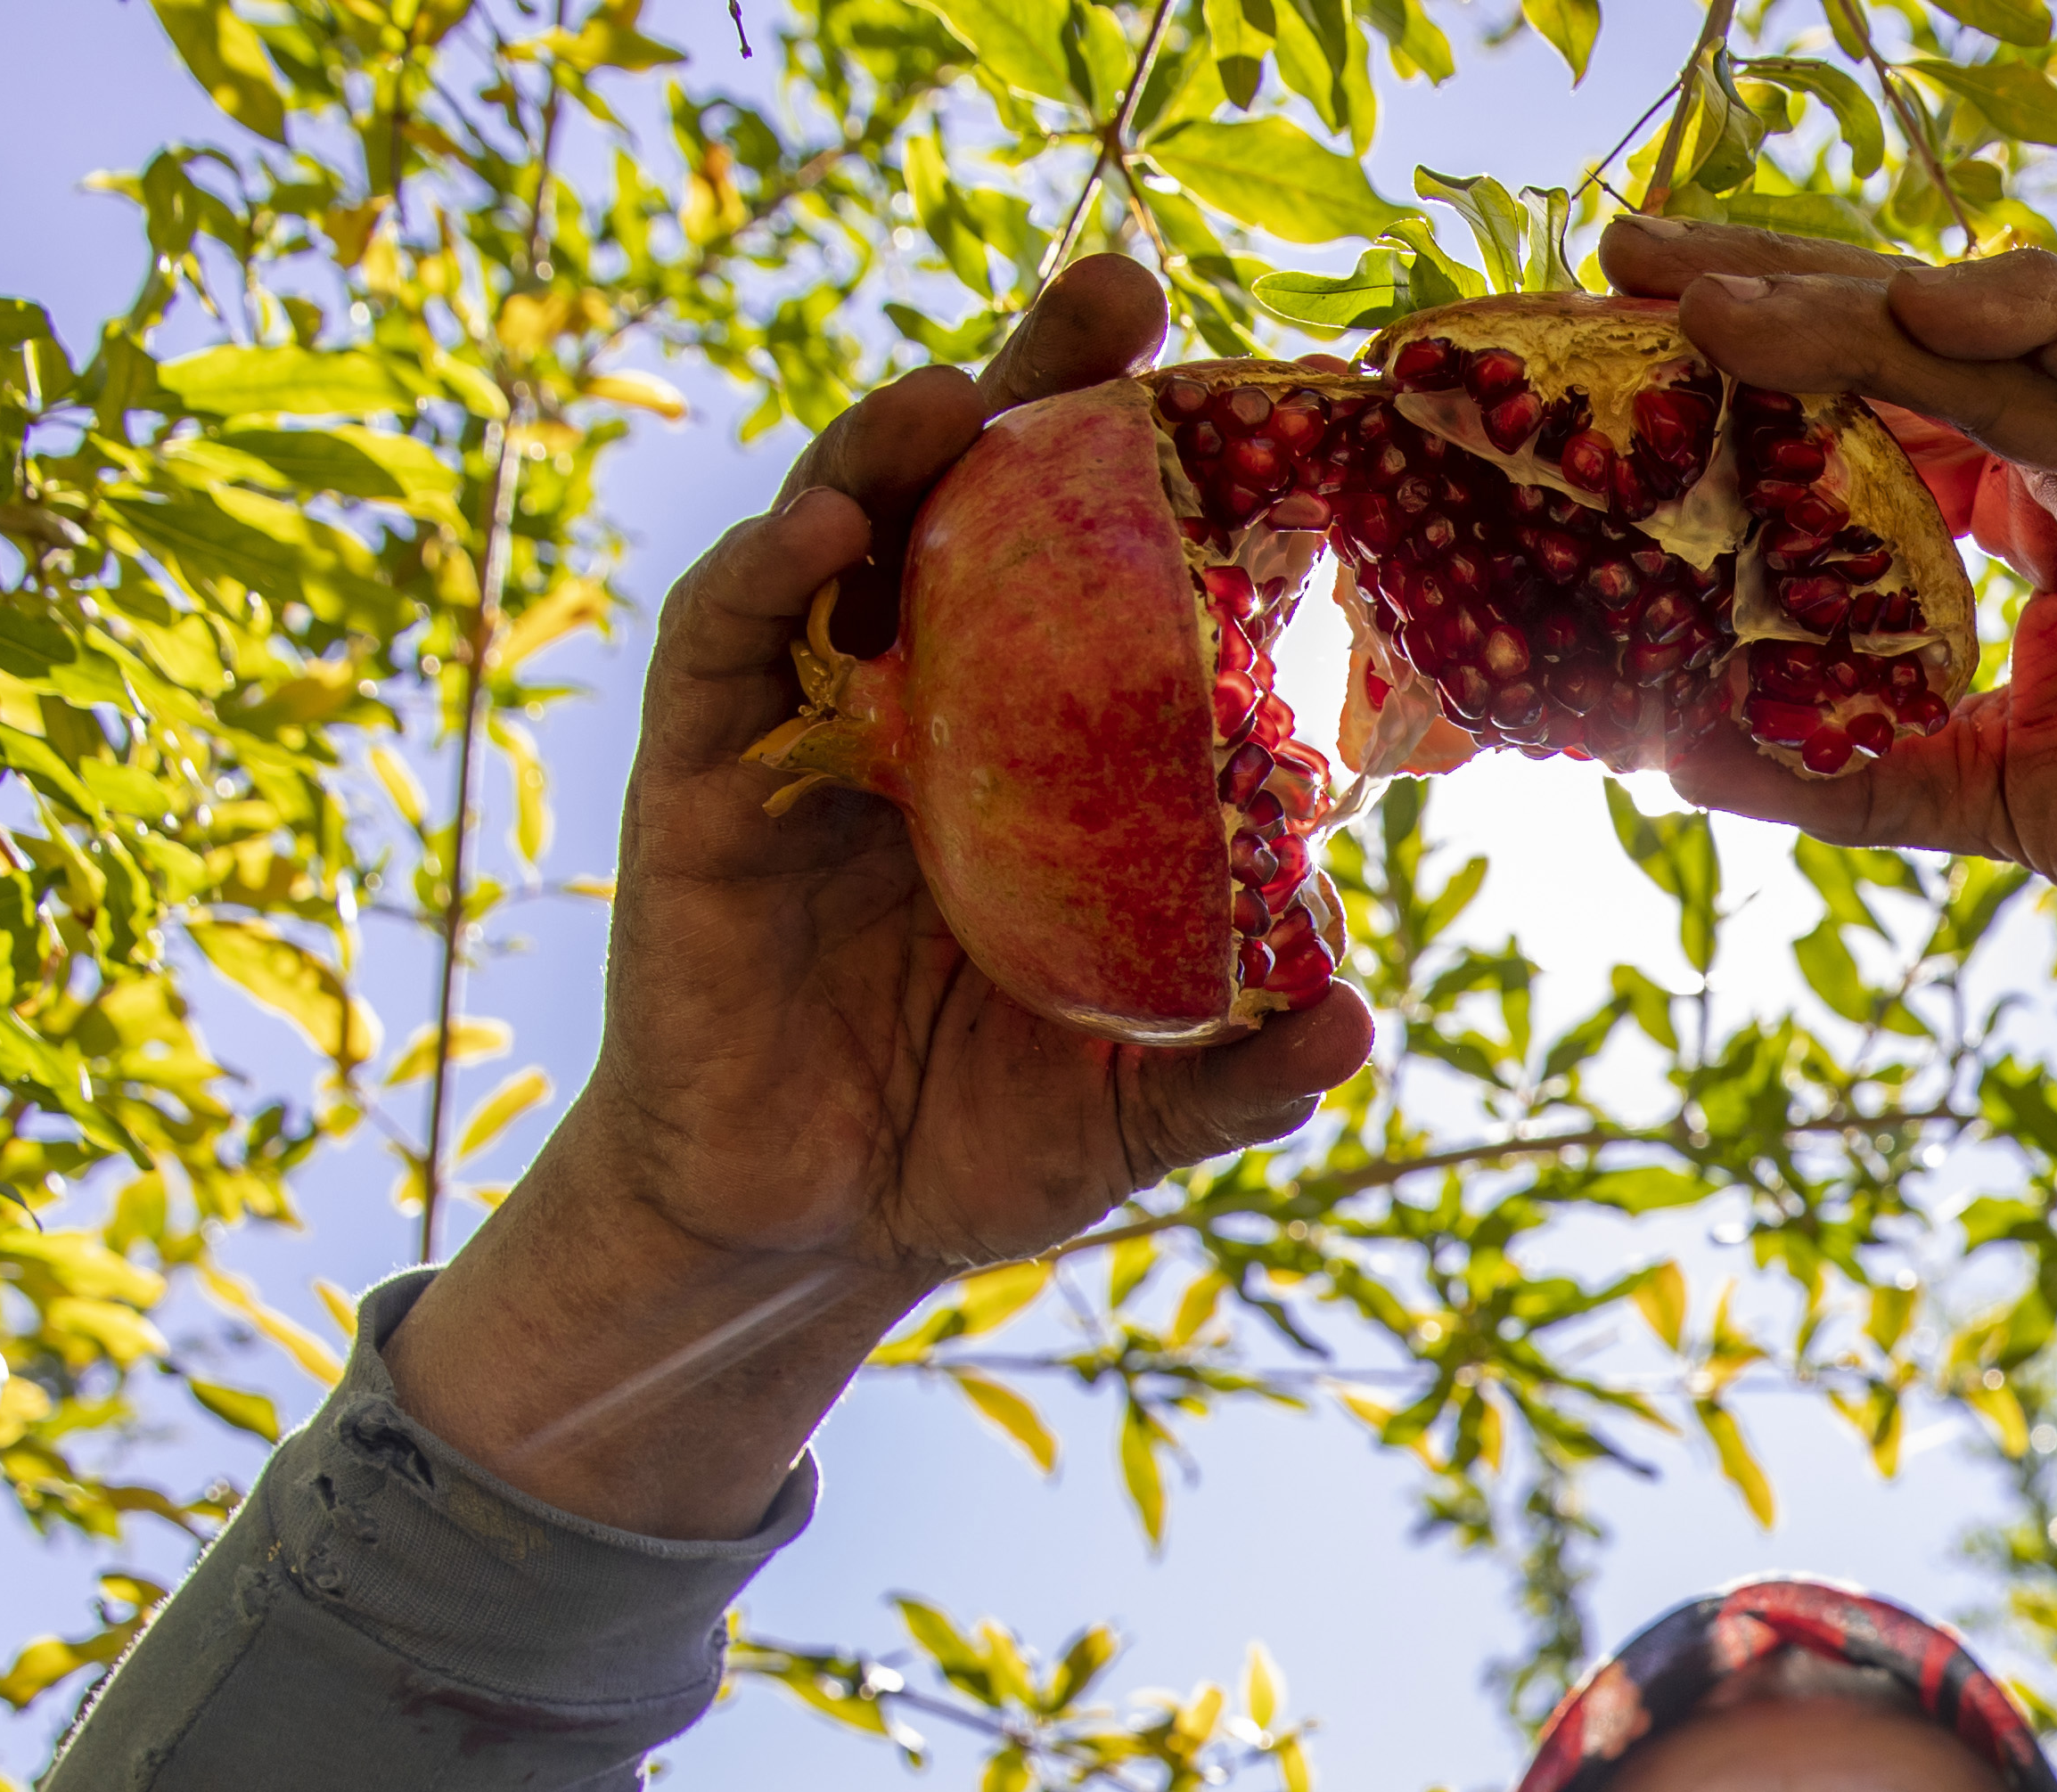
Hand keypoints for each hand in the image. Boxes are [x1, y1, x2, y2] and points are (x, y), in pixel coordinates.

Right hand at [393, 258, 1371, 1539]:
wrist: (812, 1235)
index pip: (1096, 572)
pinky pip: (722, 647)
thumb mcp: (1132, 1114)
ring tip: (956, 395)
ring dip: (886, 452)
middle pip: (974, 506)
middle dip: (1035, 388)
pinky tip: (828, 533)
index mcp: (1030, 754)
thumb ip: (1237, 1071)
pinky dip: (766, 577)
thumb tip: (1357, 1018)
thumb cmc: (969, 1142)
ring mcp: (800, 731)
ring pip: (837, 539)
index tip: (1256, 385)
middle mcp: (916, 706)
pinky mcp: (699, 784)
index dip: (1155, 473)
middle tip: (1121, 292)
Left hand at [1596, 215, 2056, 1107]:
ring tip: (1712, 299)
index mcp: (2055, 527)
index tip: (1635, 352)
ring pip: (1994, 332)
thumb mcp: (1994, 800)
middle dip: (1773, 291)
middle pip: (1915, 343)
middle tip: (1628, 261)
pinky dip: (2033, 311)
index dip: (1767, 370)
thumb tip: (1674, 754)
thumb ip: (1850, 770)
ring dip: (1850, 301)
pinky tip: (1921, 301)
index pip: (1889, 409)